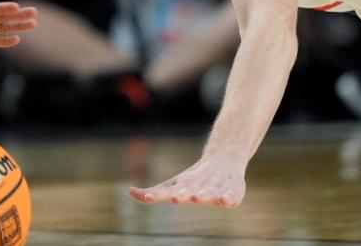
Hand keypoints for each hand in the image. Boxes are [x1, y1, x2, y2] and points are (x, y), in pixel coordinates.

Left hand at [128, 155, 245, 207]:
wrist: (223, 160)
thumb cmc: (193, 178)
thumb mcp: (172, 185)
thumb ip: (153, 193)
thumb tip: (129, 192)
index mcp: (182, 187)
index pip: (167, 192)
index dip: (157, 195)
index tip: (145, 196)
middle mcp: (197, 187)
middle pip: (189, 192)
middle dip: (182, 195)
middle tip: (176, 198)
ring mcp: (214, 189)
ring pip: (208, 194)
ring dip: (202, 195)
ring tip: (195, 197)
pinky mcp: (231, 193)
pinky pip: (230, 197)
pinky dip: (227, 198)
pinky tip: (224, 200)